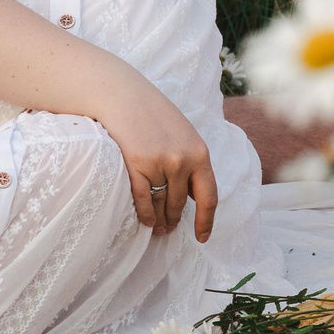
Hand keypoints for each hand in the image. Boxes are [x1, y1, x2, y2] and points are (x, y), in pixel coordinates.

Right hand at [87, 68, 219, 240]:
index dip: (206, 221)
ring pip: (161, 204)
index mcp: (200, 154)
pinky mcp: (137, 166)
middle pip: (180, 204)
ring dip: (160, 220)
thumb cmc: (154, 114)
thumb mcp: (184, 135)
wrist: (124, 96)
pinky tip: (146, 221)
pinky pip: (144, 200)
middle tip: (170, 230)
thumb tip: (192, 196)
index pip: (208, 197)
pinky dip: (145, 214)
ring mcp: (160, 164)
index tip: (202, 237)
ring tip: (158, 229)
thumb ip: (191, 162)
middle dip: (175, 220)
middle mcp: (183, 161)